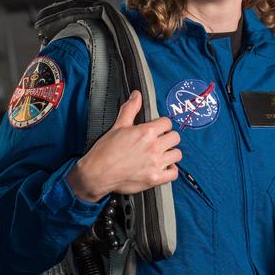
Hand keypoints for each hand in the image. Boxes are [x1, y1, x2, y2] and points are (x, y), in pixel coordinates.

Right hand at [67, 90, 181, 203]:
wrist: (97, 173)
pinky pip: (174, 173)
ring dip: (170, 153)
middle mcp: (153, 147)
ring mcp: (155, 164)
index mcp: (146, 132)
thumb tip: (136, 95)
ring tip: (162, 154)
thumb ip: (130, 109)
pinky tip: (162, 167)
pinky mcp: (155, 178)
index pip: (167, 122)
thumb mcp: (118, 126)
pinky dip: (170, 170)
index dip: (162, 125)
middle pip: (175, 137)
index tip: (158, 129)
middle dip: (168, 137)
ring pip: (177, 154)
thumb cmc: (105, 151)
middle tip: (160, 141)